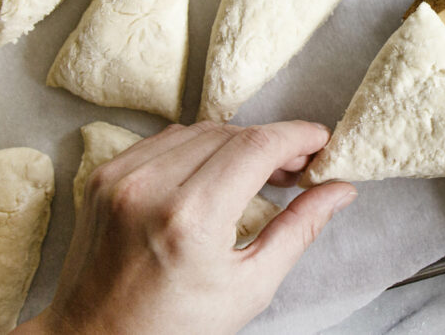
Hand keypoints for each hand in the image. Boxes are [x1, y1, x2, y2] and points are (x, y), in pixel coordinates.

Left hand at [17, 121, 355, 334]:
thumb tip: (340, 189)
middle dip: (273, 142)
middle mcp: (151, 187)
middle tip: (297, 167)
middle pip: (233, 133)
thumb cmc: (174, 326)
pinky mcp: (104, 176)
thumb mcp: (250, 286)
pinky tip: (215, 172)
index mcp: (191, 218)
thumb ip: (300, 229)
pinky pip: (165, 139)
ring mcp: (121, 178)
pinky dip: (199, 147)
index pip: (258, 146)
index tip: (321, 141)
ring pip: (200, 129)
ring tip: (260, 171)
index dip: (298, 136)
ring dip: (237, 141)